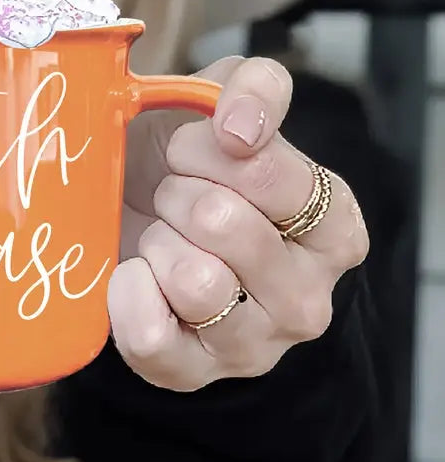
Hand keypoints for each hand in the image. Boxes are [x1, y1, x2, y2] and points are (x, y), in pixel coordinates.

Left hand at [108, 56, 369, 391]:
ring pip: (194, 281)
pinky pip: (151, 337)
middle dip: (177, 194)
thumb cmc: (183, 162)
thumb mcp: (223, 103)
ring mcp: (253, 345)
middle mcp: (308, 297)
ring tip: (159, 236)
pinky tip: (132, 272)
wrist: (128, 210)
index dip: (206, 150)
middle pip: (224, 224)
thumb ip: (255, 88)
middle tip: (171, 197)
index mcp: (335, 227)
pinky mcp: (192, 373)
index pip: (270, 175)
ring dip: (157, 241)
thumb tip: (241, 127)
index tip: (188, 151)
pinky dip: (126, 293)